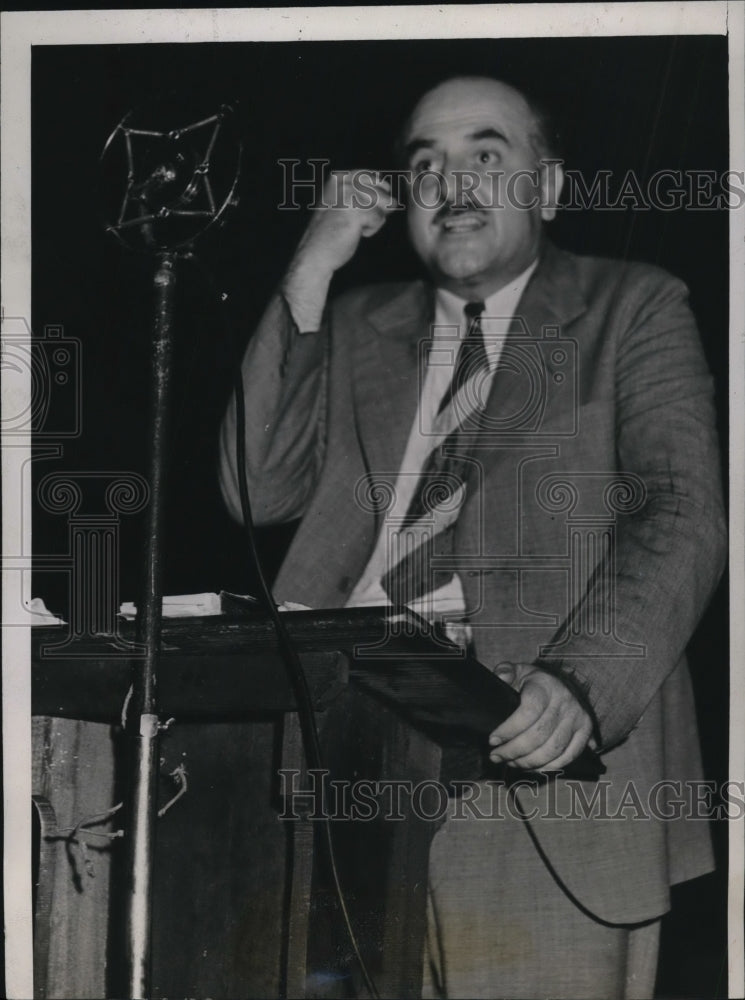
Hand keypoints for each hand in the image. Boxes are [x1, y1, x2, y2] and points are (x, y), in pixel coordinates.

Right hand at [282, 170, 395, 330]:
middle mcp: (344, 182)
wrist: (315, 253)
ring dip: (374, 220)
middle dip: (377, 208)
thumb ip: (360, 192)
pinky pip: (380, 219)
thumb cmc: (331, 232)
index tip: (360, 211)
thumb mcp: (343, 204)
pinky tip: (354, 233)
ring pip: (384, 205)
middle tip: (356, 221)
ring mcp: (350, 196)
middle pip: (382, 191)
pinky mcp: (357, 211)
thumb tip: (388, 187)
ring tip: (353, 227)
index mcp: (339, 178)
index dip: (376, 196)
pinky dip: (371, 229)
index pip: (374, 177)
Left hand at [489, 662, 593, 771]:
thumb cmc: (534, 682)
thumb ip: (506, 672)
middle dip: (514, 751)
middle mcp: (564, 701)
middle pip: (539, 735)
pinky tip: (532, 767)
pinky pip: (570, 755)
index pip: (529, 711)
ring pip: (553, 749)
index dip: (509, 729)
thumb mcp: (518, 671)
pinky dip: (550, 766)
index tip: (493, 740)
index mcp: (545, 685)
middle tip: (497, 756)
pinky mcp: (585, 730)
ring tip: (511, 763)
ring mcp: (577, 716)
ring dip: (529, 762)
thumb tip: (501, 676)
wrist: (563, 683)